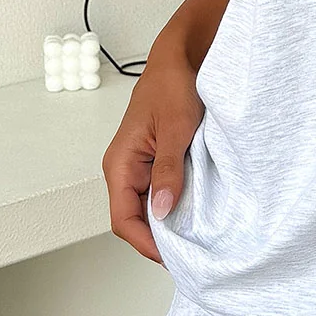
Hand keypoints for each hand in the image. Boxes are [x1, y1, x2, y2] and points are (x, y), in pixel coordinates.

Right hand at [102, 40, 204, 264]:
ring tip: (196, 241)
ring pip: (147, 208)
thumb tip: (163, 212)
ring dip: (168, 224)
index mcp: (120, 163)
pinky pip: (159, 193)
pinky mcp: (155, 161)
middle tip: (191, 256)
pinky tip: (195, 214)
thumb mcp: (175, 128)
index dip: (146, 244)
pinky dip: (175, 206)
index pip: (123, 220)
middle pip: (134, 219)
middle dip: (158, 240)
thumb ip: (167, 170)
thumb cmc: (173, 85)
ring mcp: (139, 166)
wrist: (180, 57)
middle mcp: (124, 169)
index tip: (174, 258)